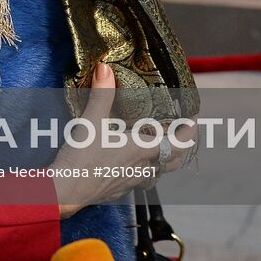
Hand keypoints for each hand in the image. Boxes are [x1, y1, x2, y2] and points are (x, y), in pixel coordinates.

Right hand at [51, 63, 194, 217]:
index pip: (179, 144)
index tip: (194, 119)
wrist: (65, 192)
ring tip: (157, 145)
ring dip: (163, 159)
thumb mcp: (91, 121)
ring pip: (157, 171)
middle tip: (181, 133)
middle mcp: (142, 167)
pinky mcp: (118, 191)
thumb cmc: (82, 158)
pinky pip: (139, 180)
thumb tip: (105, 68)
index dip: (190, 132)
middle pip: (173, 161)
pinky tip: (130, 162)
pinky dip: (143, 169)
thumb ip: (101, 94)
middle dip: (182, 147)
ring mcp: (131, 182)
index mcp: (142, 150)